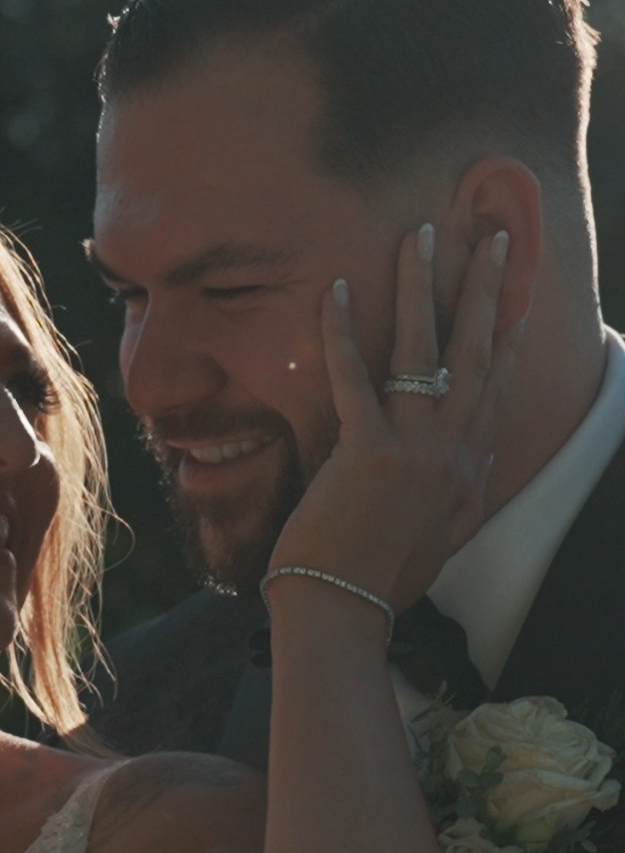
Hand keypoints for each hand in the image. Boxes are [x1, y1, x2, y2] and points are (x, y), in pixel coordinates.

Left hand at [269, 224, 518, 615]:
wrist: (342, 617)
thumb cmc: (373, 586)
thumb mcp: (433, 543)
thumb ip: (447, 502)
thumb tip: (456, 483)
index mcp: (468, 476)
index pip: (496, 392)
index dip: (508, 340)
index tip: (517, 299)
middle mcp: (453, 456)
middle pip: (479, 355)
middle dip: (490, 290)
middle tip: (499, 238)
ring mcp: (414, 451)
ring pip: (424, 350)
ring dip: (422, 286)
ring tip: (421, 235)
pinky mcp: (367, 452)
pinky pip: (355, 376)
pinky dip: (341, 329)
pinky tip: (334, 287)